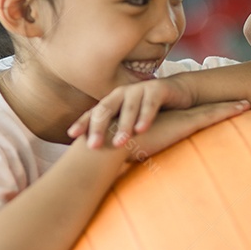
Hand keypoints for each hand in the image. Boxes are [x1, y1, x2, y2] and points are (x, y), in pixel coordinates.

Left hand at [69, 76, 211, 147]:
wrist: (179, 93)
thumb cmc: (150, 112)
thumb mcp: (130, 122)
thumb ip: (116, 133)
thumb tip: (97, 160)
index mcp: (112, 102)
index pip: (93, 113)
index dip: (83, 123)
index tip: (71, 136)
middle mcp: (122, 94)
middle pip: (106, 109)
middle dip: (99, 128)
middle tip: (94, 146)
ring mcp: (139, 90)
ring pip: (128, 108)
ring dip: (123, 126)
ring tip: (119, 143)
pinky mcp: (157, 89)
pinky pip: (150, 104)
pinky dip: (145, 117)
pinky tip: (141, 129)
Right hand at [116, 100, 250, 164]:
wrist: (115, 141)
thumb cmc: (121, 150)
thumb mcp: (136, 152)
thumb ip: (143, 157)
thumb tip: (138, 170)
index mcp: (167, 123)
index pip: (191, 116)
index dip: (205, 112)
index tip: (218, 110)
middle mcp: (176, 117)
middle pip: (205, 109)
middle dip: (223, 105)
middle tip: (241, 102)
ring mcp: (182, 118)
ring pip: (212, 111)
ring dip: (231, 107)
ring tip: (247, 104)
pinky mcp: (185, 122)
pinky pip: (212, 115)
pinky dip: (228, 111)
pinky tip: (242, 108)